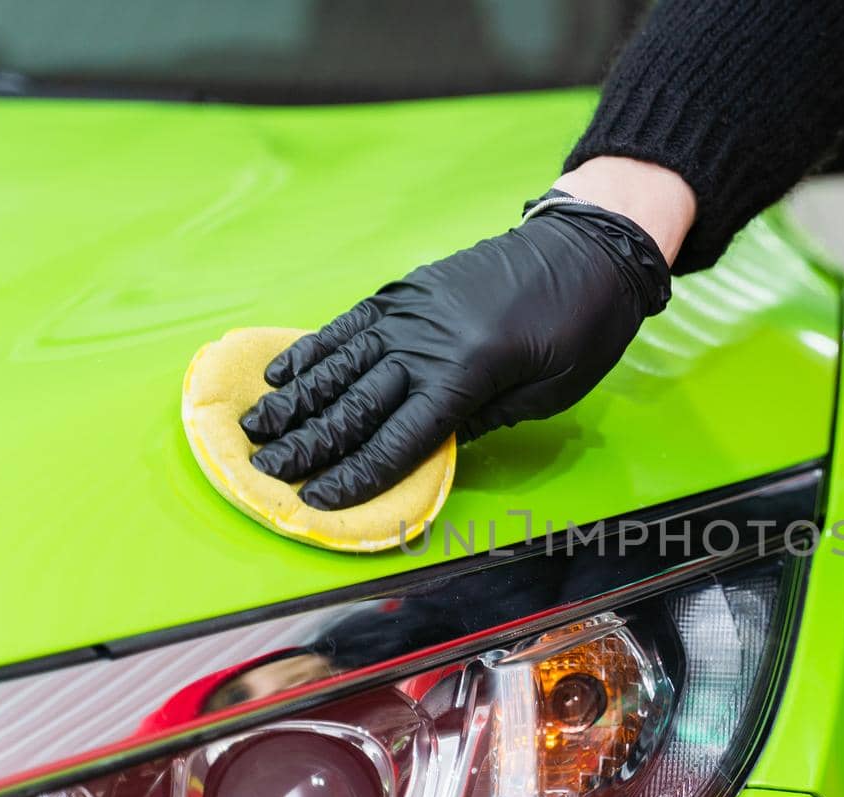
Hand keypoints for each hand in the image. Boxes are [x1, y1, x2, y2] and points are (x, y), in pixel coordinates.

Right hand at [240, 189, 670, 508]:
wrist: (588, 249)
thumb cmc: (582, 328)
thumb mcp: (548, 393)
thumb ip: (482, 420)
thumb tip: (427, 449)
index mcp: (467, 372)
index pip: (398, 437)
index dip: (356, 473)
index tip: (317, 500)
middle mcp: (426, 340)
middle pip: (355, 403)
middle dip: (308, 443)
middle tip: (264, 469)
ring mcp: (410, 310)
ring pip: (340, 363)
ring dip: (294, 400)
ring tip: (255, 427)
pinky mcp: (406, 291)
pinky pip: (350, 324)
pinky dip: (313, 349)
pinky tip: (282, 373)